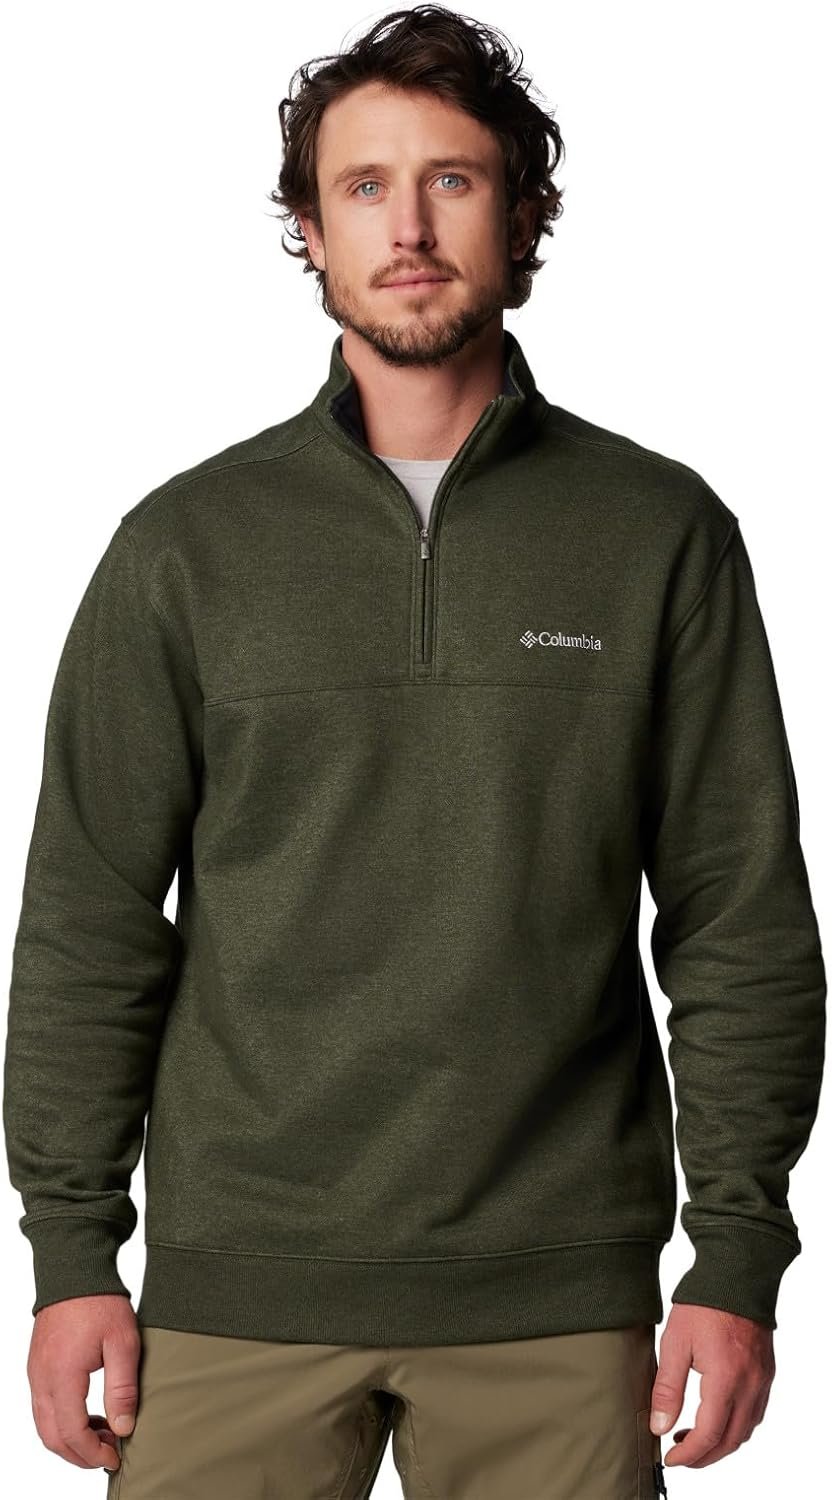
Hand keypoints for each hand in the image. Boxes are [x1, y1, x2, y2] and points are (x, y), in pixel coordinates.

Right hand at [27, 1292, 139, 1472]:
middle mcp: (42, 1380)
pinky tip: (89, 1415)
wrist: (74, 1270)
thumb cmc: (100, 1302)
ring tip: (104, 1434)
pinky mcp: (37, 1368)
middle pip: (53, 1437)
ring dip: (71, 1440)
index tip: (115, 1457)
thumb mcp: (123, 1343)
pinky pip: (43, 1408)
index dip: (93, 1453)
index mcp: (63, 1376)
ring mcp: (36, 1374)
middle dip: (80, 1455)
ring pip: (45, 1426)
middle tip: (110, 1453)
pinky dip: (63, 1422)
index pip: (72, 1433)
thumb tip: (124, 1427)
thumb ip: (122, 1388)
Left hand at [650, 1302, 775, 1468]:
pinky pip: (755, 1412)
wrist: (736, 1274)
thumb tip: (660, 1426)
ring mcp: (762, 1380)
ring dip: (721, 1442)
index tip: (670, 1458)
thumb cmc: (703, 1304)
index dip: (689, 1454)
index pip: (709, 1434)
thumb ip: (668, 1388)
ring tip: (692, 1436)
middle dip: (705, 1456)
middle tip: (680, 1455)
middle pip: (731, 1441)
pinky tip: (717, 1416)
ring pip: (746, 1430)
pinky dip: (737, 1425)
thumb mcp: (675, 1343)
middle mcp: (750, 1386)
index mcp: (726, 1380)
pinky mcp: (765, 1372)